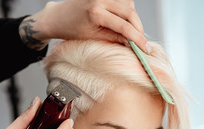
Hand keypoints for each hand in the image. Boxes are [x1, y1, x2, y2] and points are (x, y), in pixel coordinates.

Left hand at [19, 0, 149, 52]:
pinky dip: (127, 10)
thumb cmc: (72, 29)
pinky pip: (123, 0)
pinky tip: (123, 20)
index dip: (137, 38)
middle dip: (138, 28)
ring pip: (129, 4)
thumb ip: (113, 37)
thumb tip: (131, 43)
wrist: (58, 16)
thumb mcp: (93, 37)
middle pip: (130, 12)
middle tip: (141, 42)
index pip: (123, 26)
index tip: (145, 49)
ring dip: (133, 19)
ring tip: (130, 32)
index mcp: (96, 13)